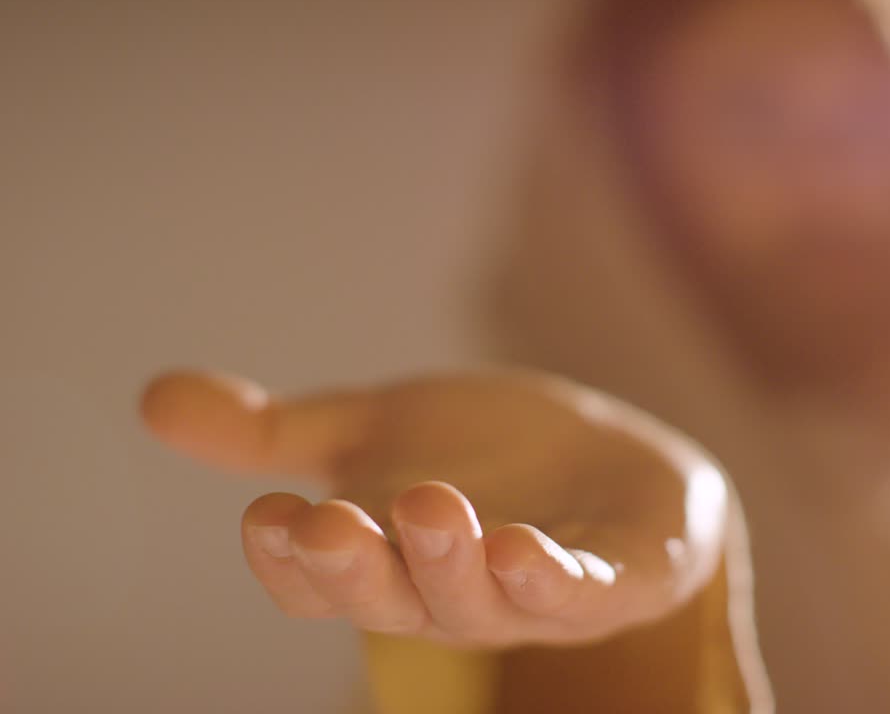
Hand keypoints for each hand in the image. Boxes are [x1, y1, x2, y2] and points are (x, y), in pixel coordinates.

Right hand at [140, 368, 727, 648]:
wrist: (617, 462)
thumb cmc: (489, 457)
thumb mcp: (383, 429)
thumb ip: (282, 430)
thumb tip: (154, 397)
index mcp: (388, 564)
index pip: (319, 583)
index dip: (287, 559)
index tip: (265, 514)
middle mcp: (452, 595)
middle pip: (391, 602)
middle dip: (358, 568)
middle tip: (330, 522)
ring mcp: (537, 598)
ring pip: (481, 605)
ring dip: (450, 564)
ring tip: (430, 506)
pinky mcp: (621, 581)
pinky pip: (585, 595)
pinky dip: (551, 579)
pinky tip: (520, 547)